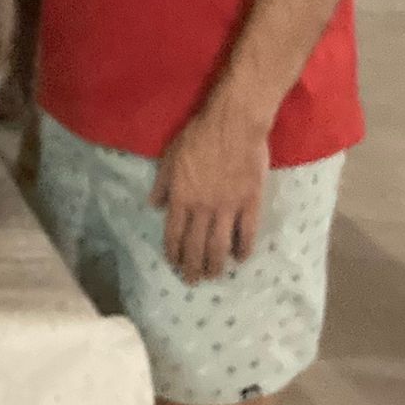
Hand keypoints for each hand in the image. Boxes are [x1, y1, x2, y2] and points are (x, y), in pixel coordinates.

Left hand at [151, 105, 271, 283]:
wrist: (234, 123)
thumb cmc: (199, 136)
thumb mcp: (170, 157)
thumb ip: (162, 184)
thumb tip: (154, 206)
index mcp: (181, 197)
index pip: (174, 234)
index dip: (173, 252)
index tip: (174, 264)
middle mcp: (203, 207)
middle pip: (196, 245)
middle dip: (192, 266)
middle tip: (193, 280)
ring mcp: (228, 206)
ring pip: (220, 244)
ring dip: (215, 264)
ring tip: (213, 276)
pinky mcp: (250, 201)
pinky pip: (247, 231)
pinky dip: (244, 248)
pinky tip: (241, 258)